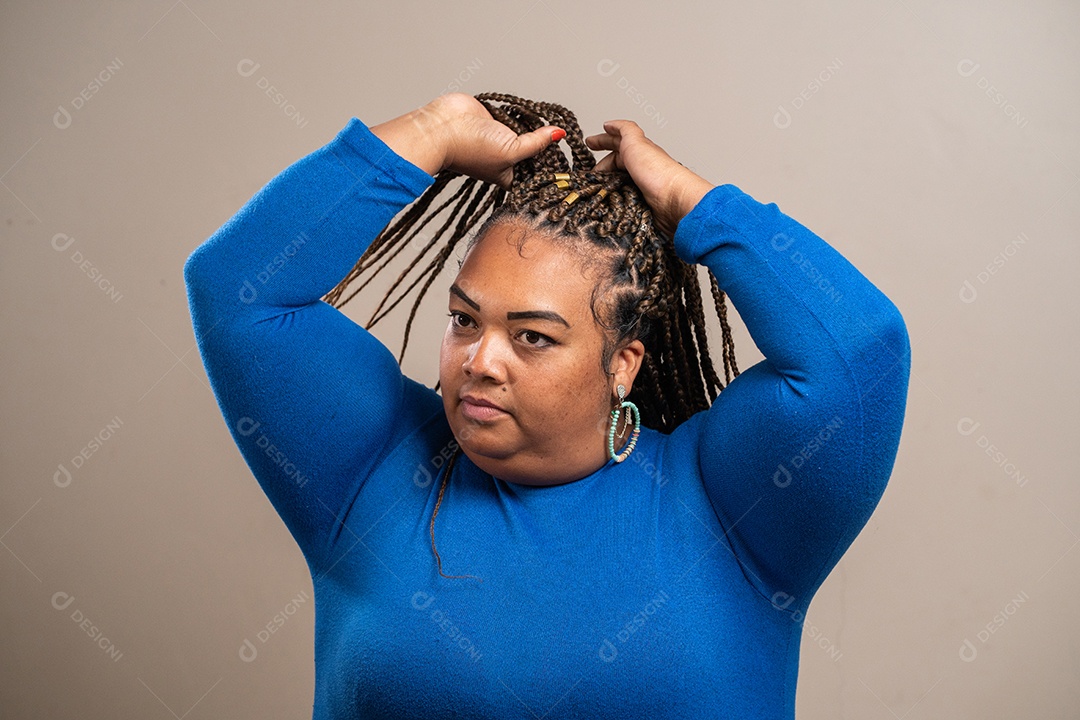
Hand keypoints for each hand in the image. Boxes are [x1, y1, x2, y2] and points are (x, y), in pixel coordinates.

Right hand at [428, 93, 564, 189]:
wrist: (443, 127)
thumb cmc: (470, 149)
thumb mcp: (512, 151)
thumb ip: (537, 143)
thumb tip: (559, 133)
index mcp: (510, 175)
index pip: (537, 173)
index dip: (552, 167)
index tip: (571, 160)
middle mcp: (507, 158)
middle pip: (535, 150)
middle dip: (547, 142)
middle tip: (567, 135)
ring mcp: (501, 137)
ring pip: (528, 130)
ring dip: (537, 125)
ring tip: (555, 120)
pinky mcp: (497, 119)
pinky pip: (517, 115)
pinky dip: (526, 113)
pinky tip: (538, 112)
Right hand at [585, 120, 713, 238]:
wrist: (672, 200)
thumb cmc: (656, 171)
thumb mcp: (636, 142)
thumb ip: (624, 129)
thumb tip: (610, 124)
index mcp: (638, 152)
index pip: (616, 145)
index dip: (602, 142)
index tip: (588, 144)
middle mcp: (639, 170)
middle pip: (614, 166)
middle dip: (599, 168)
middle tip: (586, 175)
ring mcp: (639, 188)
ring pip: (615, 185)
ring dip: (602, 187)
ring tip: (590, 191)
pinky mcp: (639, 206)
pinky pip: (620, 201)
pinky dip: (610, 201)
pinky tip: (603, 204)